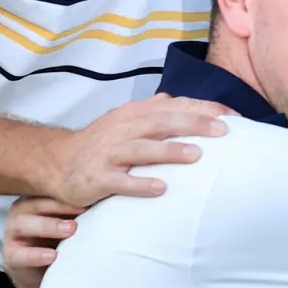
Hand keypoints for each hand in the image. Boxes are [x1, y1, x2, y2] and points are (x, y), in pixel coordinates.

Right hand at [2, 195, 84, 287]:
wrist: (51, 278)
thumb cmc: (67, 243)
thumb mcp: (76, 223)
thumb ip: (86, 207)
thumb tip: (116, 190)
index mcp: (38, 200)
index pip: (50, 190)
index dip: (69, 190)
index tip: (93, 191)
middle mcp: (22, 213)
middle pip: (35, 203)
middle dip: (59, 205)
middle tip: (83, 209)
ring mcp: (13, 234)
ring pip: (22, 224)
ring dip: (48, 226)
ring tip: (71, 230)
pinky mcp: (10, 256)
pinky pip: (18, 254)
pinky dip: (35, 255)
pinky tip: (53, 256)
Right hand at [40, 94, 228, 205]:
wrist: (55, 163)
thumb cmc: (100, 143)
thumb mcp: (125, 121)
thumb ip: (153, 110)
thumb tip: (179, 99)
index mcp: (133, 114)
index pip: (173, 106)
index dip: (202, 108)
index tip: (232, 115)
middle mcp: (122, 129)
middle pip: (161, 122)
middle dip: (193, 124)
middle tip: (223, 130)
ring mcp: (109, 154)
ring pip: (142, 149)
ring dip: (170, 151)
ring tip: (197, 155)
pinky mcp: (97, 178)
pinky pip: (121, 181)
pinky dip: (141, 184)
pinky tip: (162, 188)